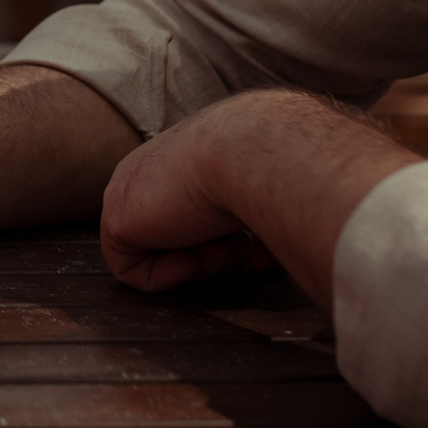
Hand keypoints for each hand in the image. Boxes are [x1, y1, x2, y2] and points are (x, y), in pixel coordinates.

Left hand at [102, 90, 418, 308]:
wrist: (270, 151)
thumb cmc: (293, 166)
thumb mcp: (283, 182)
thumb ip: (275, 204)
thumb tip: (310, 234)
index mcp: (193, 154)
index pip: (200, 211)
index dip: (233, 237)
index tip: (260, 241)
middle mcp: (157, 167)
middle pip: (178, 234)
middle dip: (216, 250)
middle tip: (244, 244)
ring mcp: (131, 189)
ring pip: (161, 252)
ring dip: (201, 261)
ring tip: (228, 240)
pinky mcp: (117, 216)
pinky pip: (133, 271)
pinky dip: (170, 275)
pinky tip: (198, 251)